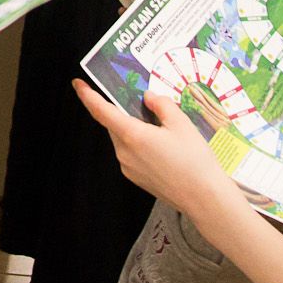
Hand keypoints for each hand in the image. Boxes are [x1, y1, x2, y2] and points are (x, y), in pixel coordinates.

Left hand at [74, 80, 243, 218]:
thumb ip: (161, 105)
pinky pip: (131, 154)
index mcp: (132, 135)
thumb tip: (149, 97)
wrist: (204, 198)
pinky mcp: (136, 178)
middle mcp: (125, 153)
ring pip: (123, 139)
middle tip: (141, 104)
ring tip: (160, 129)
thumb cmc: (194, 161)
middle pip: (114, 124)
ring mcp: (128, 168)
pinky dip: (139, 145)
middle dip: (123, 112)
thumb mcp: (181, 124)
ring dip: (133, 129)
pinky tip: (161, 146)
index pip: (101, 111)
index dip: (87, 96)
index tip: (78, 84)